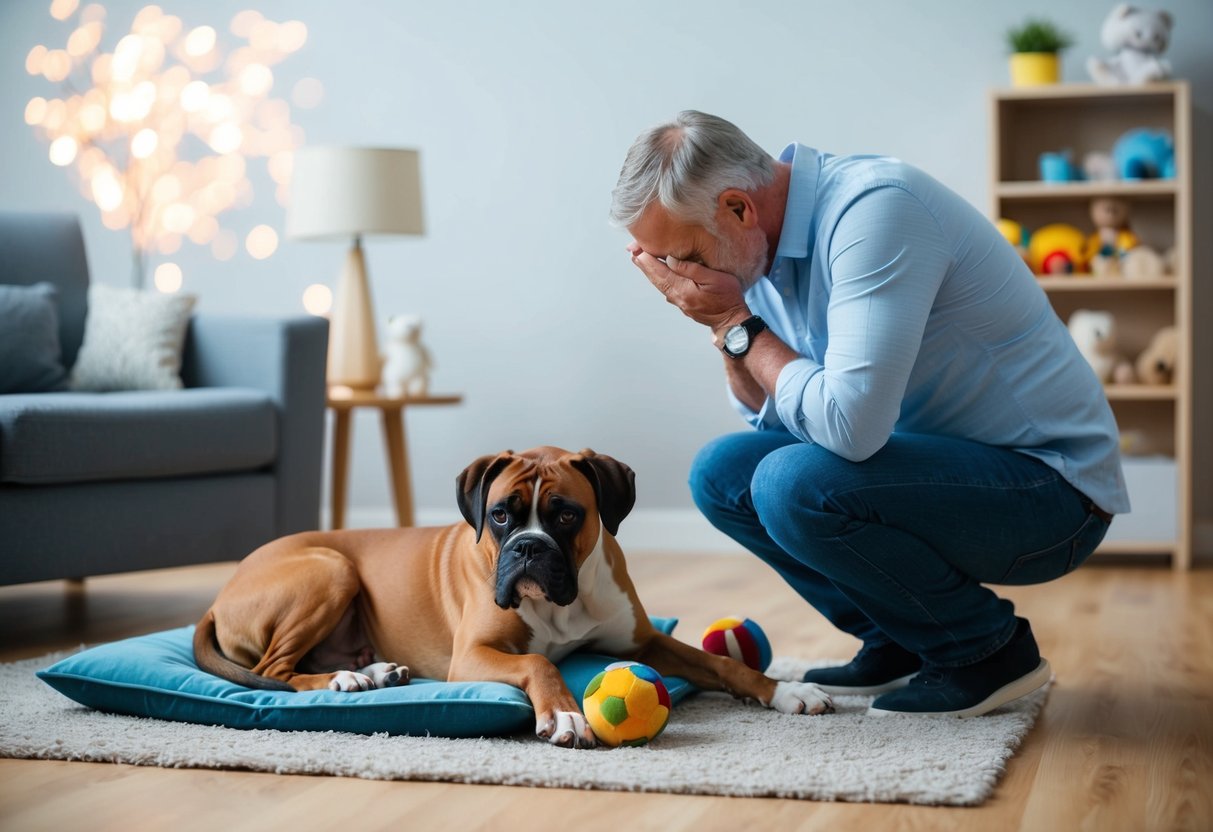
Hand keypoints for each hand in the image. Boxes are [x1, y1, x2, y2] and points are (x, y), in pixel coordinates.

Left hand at [627, 243, 750, 333]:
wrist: (731, 321)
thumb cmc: (727, 297)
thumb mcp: (714, 278)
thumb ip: (691, 269)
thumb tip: (669, 260)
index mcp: (682, 289)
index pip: (660, 271)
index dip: (647, 259)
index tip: (637, 248)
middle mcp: (676, 297)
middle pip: (656, 278)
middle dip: (644, 264)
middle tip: (632, 251)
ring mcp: (679, 302)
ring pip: (660, 284)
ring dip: (650, 271)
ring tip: (640, 260)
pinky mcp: (683, 304)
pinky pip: (666, 289)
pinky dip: (659, 279)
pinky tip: (658, 274)